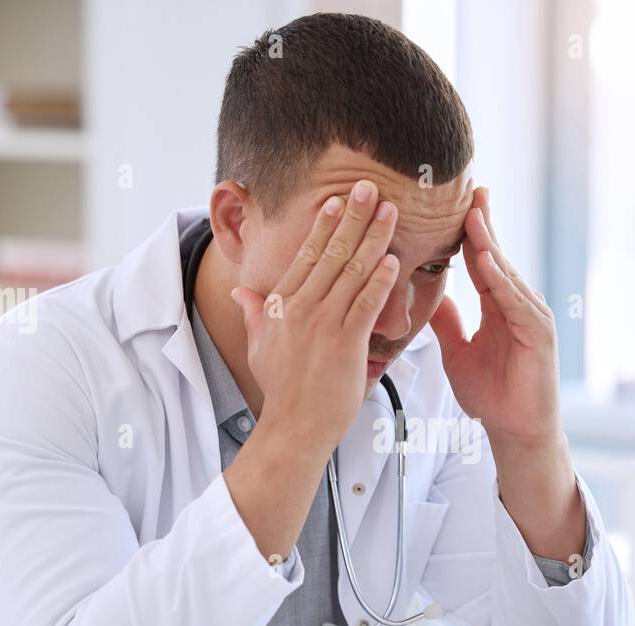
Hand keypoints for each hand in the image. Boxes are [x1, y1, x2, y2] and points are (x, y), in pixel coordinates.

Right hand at [230, 180, 398, 456]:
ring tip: (390, 213)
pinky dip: (380, 282)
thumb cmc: (282, 390)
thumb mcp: (260, 346)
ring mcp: (324, 325)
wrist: (294, 427)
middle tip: (370, 188)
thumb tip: (241, 291)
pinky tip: (393, 261)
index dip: (324, 225)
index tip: (338, 200)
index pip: (306, 255)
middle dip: (354, 218)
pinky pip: (366, 305)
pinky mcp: (346, 344)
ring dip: (373, 239)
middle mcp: (302, 309)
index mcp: (282, 305)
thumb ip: (255, 313)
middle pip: (332, 253)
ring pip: (352, 272)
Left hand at [428, 186, 561, 446]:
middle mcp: (518, 305)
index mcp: (499, 307)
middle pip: (498, 258)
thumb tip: (431, 296)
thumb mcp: (457, 352)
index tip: (458, 203)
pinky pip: (516, 302)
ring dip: (490, 246)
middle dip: (484, 225)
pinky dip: (501, 282)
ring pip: (506, 275)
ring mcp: (531, 317)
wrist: (515, 430)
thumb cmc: (491, 395)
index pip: (483, 261)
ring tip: (474, 216)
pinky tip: (487, 262)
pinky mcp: (539, 334)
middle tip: (472, 190)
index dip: (471, 233)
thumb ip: (447, 322)